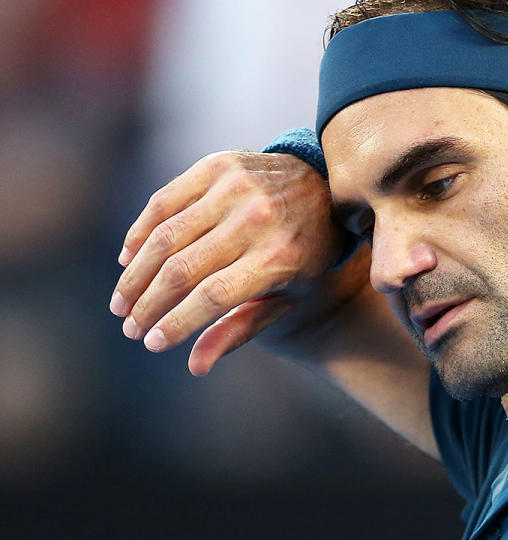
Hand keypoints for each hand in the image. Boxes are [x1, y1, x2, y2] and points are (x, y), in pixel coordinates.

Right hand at [110, 151, 349, 374]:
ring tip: (122, 302)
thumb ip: (242, 328)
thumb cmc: (306, 254)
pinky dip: (140, 233)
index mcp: (280, 257)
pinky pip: (163, 201)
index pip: (213, 297)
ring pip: (165, 236)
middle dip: (148, 305)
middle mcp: (258, 219)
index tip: (151, 343)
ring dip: (135, 274)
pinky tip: (129, 259)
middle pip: (183, 270)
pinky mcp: (218, 164)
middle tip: (129, 327)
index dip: (176, 322)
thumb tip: (195, 366)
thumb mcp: (289, 296)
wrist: (327, 189)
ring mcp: (237, 187)